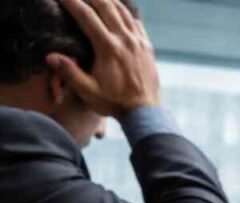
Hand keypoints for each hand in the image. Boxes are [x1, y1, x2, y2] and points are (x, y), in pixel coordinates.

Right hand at [45, 0, 160, 117]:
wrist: (145, 113)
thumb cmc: (115, 103)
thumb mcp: (88, 91)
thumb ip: (69, 73)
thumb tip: (50, 56)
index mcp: (108, 48)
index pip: (86, 16)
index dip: (71, 2)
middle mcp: (125, 40)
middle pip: (105, 6)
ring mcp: (138, 42)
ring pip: (122, 11)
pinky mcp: (147, 47)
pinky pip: (136, 22)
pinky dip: (125, 11)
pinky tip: (118, 9)